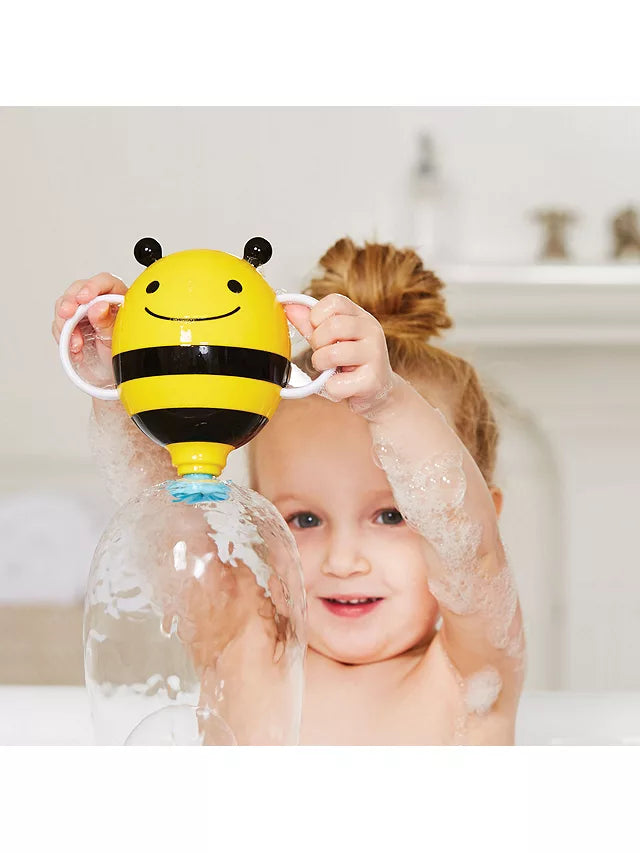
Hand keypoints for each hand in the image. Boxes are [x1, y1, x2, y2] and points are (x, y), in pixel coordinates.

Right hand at [52, 272, 126, 381]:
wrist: (112, 371)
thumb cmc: (123, 352)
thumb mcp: (118, 338)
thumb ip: (108, 322)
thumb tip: (98, 307)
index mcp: (117, 297)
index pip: (104, 282)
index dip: (92, 287)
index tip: (83, 298)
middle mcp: (98, 301)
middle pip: (78, 291)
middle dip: (70, 302)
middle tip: (67, 314)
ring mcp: (83, 312)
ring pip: (65, 307)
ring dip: (66, 325)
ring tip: (76, 344)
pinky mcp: (71, 324)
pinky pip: (60, 325)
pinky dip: (63, 337)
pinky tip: (74, 349)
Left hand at [284, 293, 395, 417]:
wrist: (377, 392)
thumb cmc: (351, 363)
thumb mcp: (331, 339)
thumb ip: (310, 324)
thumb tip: (289, 307)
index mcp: (361, 317)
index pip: (335, 302)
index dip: (317, 316)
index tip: (317, 330)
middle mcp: (372, 331)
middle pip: (333, 326)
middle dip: (317, 343)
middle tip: (322, 353)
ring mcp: (375, 355)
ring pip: (333, 354)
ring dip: (321, 365)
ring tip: (329, 369)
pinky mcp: (372, 381)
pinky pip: (336, 384)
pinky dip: (331, 388)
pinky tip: (341, 386)